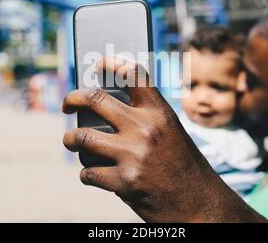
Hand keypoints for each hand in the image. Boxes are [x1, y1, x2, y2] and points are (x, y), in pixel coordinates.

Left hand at [62, 56, 264, 221]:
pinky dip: (87, 174)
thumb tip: (104, 109)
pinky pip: (88, 172)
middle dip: (72, 98)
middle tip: (68, 104)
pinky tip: (92, 175)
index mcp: (159, 112)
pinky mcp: (123, 182)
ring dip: (71, 140)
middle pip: (94, 99)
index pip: (132, 74)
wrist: (199, 203)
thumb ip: (144, 118)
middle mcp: (144, 128)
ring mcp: (132, 155)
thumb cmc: (183, 166)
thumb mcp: (170, 132)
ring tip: (71, 142)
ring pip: (82, 137)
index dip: (110, 63)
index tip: (98, 64)